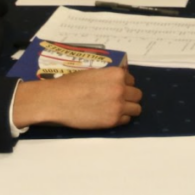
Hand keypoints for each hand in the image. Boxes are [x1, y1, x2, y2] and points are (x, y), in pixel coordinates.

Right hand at [13, 67, 142, 128]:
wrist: (57, 100)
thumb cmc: (70, 84)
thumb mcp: (94, 73)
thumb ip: (109, 77)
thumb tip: (117, 81)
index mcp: (116, 74)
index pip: (131, 80)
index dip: (124, 84)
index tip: (116, 88)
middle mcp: (121, 89)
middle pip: (137, 95)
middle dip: (129, 97)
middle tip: (117, 99)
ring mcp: (118, 106)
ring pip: (136, 109)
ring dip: (128, 108)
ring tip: (116, 109)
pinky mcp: (112, 121)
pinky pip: (126, 120)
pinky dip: (120, 118)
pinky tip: (109, 116)